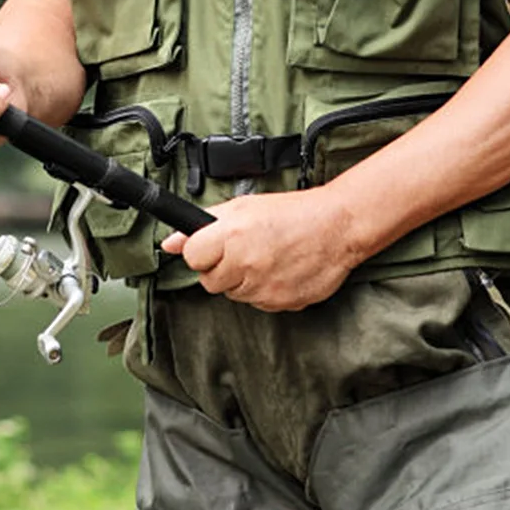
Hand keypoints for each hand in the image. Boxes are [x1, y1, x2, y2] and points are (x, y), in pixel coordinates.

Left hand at [160, 186, 366, 311]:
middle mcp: (244, 263)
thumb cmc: (294, 212)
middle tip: (245, 251)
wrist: (338, 226)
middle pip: (210, 281)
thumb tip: (171, 242)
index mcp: (232, 235)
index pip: (192, 257)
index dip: (202, 251)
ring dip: (244, 280)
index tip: (213, 246)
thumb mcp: (245, 206)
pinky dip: (265, 290)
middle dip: (222, 268)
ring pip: (234, 294)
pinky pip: (259, 303)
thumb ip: (205, 224)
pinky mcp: (279, 303)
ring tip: (267, 257)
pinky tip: (280, 270)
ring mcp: (262, 287)